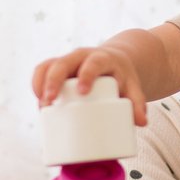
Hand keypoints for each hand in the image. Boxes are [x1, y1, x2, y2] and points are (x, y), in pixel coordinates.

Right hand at [32, 45, 147, 125]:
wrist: (114, 61)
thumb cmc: (122, 77)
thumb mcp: (133, 87)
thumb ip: (138, 103)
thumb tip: (142, 123)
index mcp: (101, 58)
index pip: (93, 62)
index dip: (87, 75)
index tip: (83, 92)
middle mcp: (81, 56)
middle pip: (63, 63)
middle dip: (54, 81)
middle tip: (50, 101)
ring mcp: (67, 61)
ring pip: (48, 65)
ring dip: (41, 83)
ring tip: (42, 106)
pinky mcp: (58, 68)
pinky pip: (42, 70)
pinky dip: (37, 83)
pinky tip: (38, 100)